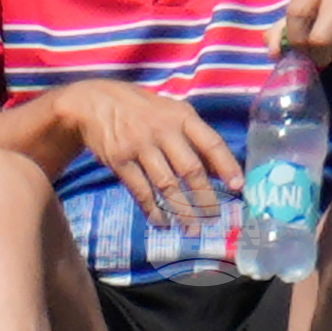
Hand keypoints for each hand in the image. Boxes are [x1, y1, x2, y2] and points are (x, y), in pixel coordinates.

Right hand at [60, 83, 238, 218]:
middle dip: (205, 198)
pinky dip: (153, 210)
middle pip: (190, 169)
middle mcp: (162, 129)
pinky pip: (141, 191)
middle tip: (213, 217)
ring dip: (182, 211)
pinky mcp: (119, 159)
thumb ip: (194, 138)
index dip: (226, 166)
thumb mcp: (171, 113)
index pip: (211, 142)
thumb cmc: (142, 111)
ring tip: (192, 228)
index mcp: (181, 116)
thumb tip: (220, 172)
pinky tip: (162, 222)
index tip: (238, 187)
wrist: (93, 102)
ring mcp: (139, 144)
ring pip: (167, 185)